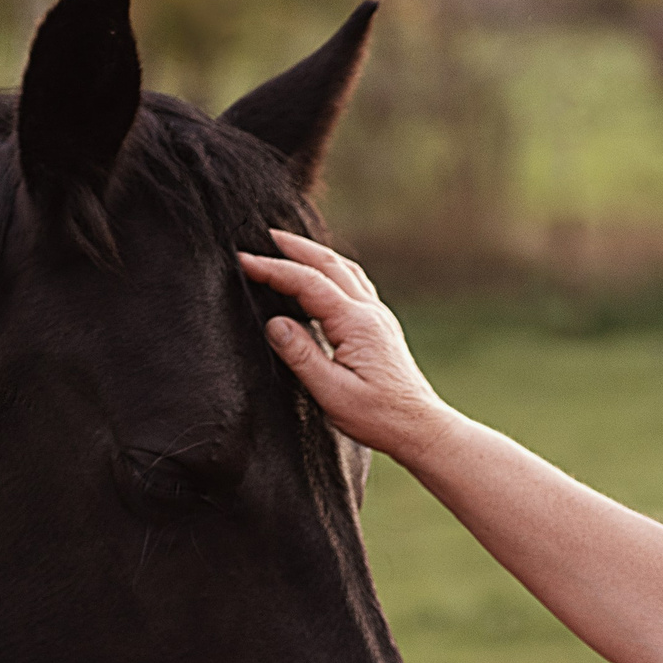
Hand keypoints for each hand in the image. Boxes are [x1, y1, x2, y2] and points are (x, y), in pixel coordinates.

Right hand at [240, 231, 458, 463]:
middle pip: (328, 263)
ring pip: (344, 269)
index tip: (244, 260)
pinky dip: (332, 269)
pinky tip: (322, 275)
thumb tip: (275, 323)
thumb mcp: (332, 392)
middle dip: (293, 246)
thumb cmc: (378, 416)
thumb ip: (302, 355)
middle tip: (262, 235)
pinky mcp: (380, 326)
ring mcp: (378, 316)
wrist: (418, 427)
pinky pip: (354, 284)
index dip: (274, 269)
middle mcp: (370, 312)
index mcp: (356, 323)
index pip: (308, 284)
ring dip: (314, 253)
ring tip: (287, 246)